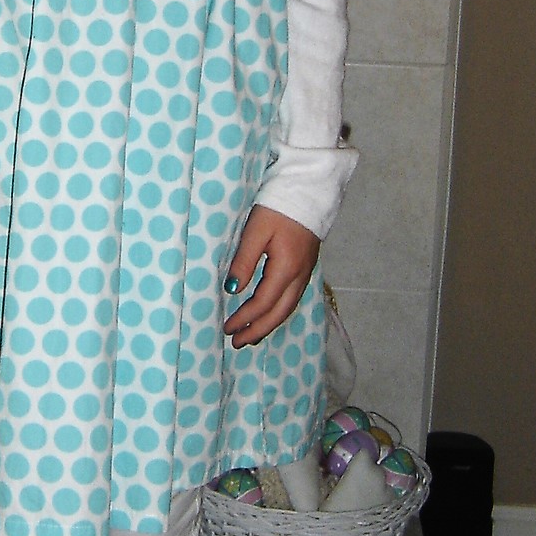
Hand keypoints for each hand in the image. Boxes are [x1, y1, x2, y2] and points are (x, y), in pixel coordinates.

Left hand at [222, 205, 319, 347]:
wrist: (308, 192)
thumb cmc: (276, 208)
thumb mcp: (255, 232)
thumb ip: (244, 261)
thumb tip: (232, 290)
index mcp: (286, 268)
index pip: (263, 303)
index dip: (244, 318)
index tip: (227, 328)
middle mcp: (299, 276)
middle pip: (278, 313)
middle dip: (257, 330)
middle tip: (237, 343)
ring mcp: (305, 273)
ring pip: (287, 308)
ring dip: (268, 325)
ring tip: (251, 337)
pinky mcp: (306, 267)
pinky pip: (292, 299)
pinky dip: (278, 312)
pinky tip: (269, 315)